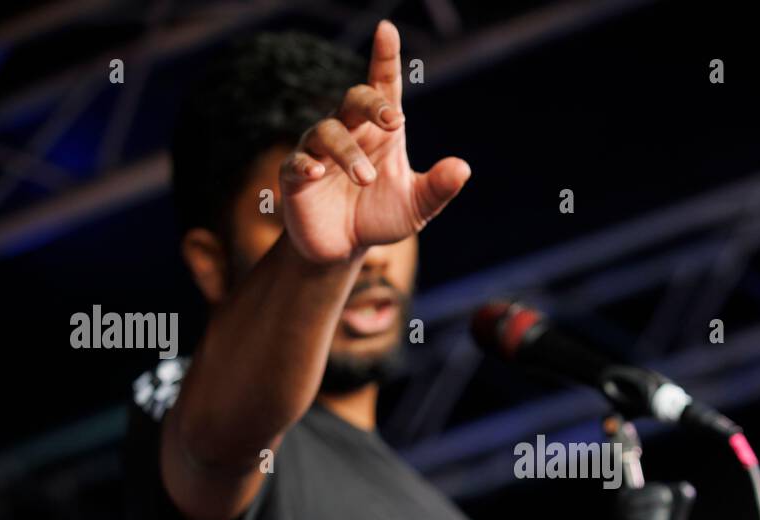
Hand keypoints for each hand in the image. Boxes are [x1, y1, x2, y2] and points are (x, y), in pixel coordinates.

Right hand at [279, 20, 470, 262]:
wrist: (345, 248)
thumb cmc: (380, 216)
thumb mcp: (416, 206)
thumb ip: (438, 187)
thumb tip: (463, 168)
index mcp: (379, 131)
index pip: (383, 86)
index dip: (384, 57)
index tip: (386, 31)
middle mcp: (348, 131)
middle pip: (354, 99)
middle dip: (373, 104)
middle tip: (394, 122)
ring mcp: (318, 151)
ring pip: (327, 132)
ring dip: (348, 153)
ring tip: (366, 179)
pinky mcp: (296, 177)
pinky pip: (296, 162)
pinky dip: (305, 165)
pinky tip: (316, 174)